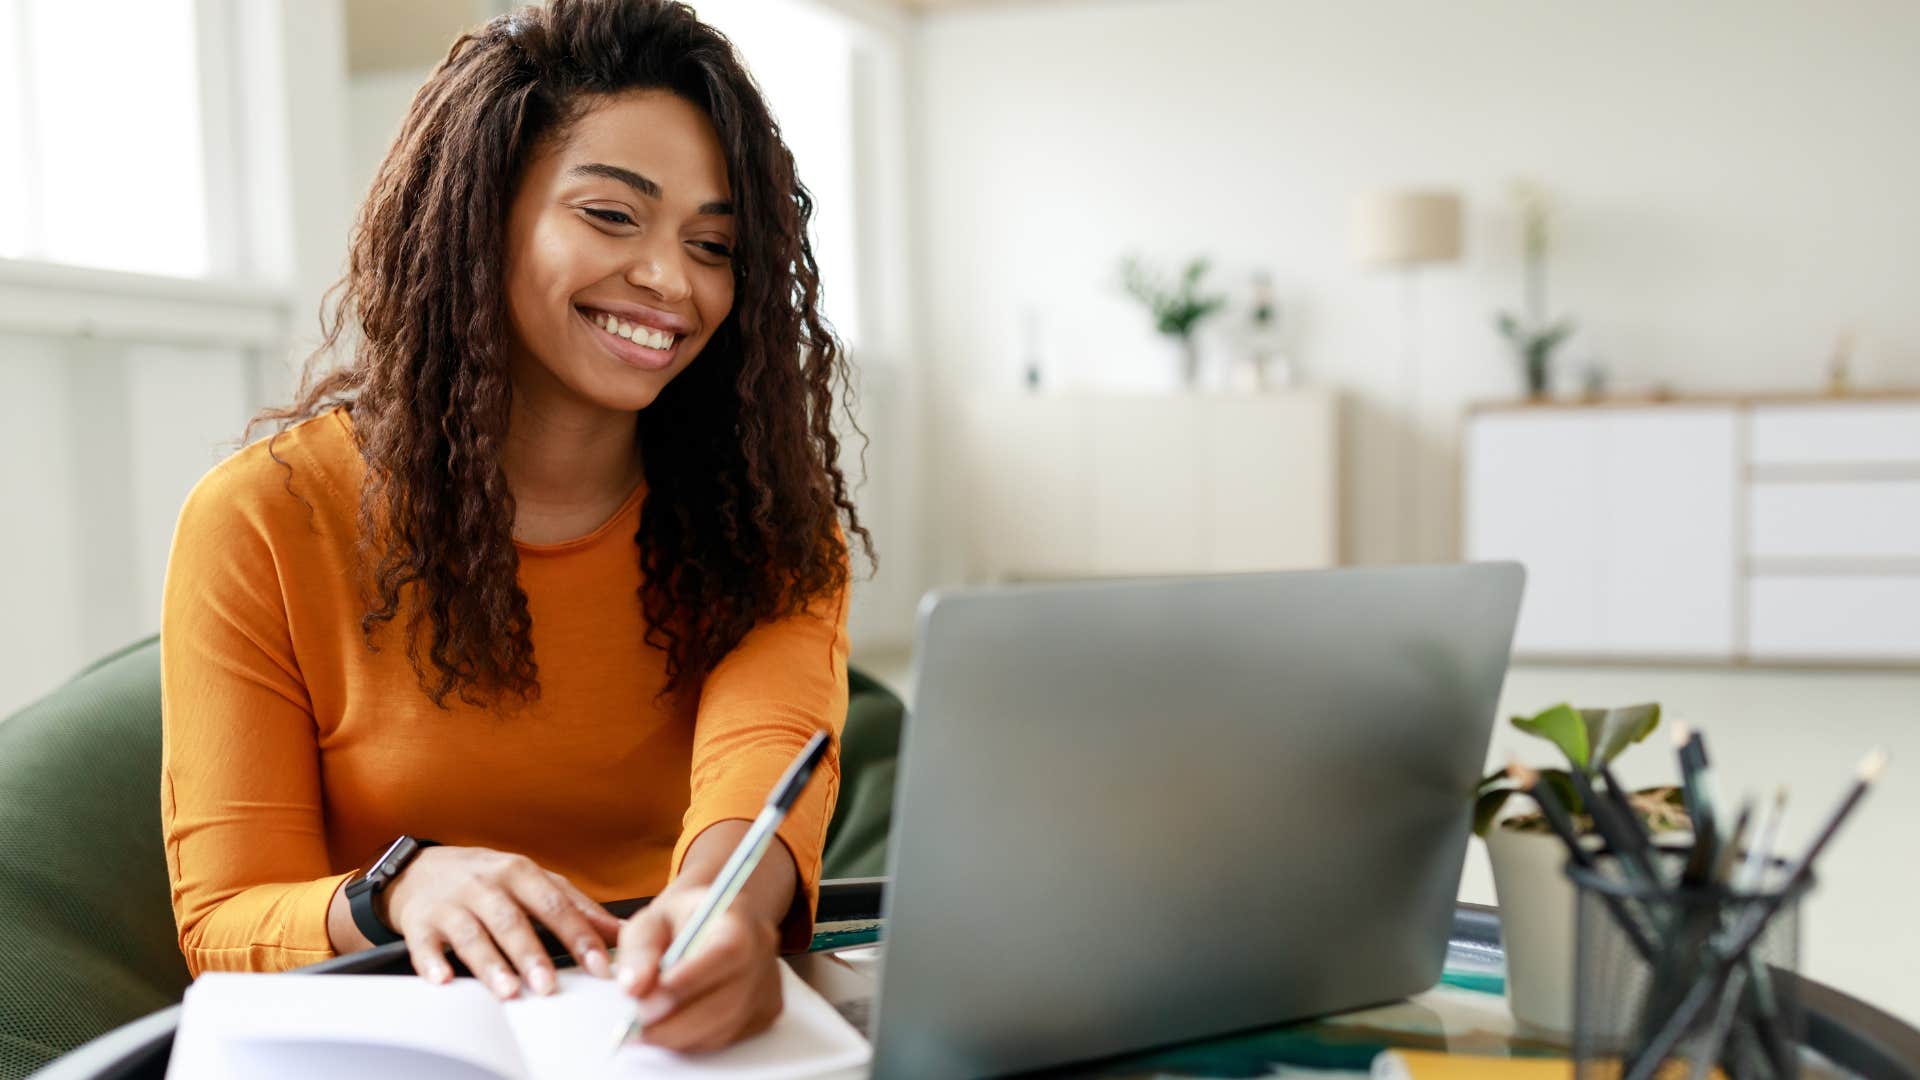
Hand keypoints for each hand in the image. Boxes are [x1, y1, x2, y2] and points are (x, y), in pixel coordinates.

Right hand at [382, 846, 623, 998]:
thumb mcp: (534, 882)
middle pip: (512, 920)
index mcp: (520, 873)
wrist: (421, 869)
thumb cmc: (488, 879)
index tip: (598, 965)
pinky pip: (425, 944)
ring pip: (472, 934)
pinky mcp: (420, 922)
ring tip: (508, 990)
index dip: (579, 936)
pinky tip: (443, 979)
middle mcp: (486, 885)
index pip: (556, 905)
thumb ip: (576, 906)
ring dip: (490, 963)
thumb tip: (619, 932)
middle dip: (532, 954)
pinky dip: (432, 962)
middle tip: (549, 985)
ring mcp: (451, 903)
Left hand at [614, 882, 784, 1052]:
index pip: (727, 952)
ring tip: (643, 1030)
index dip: (690, 979)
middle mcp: (762, 953)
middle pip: (727, 1000)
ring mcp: (768, 987)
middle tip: (633, 1027)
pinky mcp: (765, 1013)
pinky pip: (726, 1038)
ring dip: (679, 1036)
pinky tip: (670, 1027)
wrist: (713, 923)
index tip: (646, 999)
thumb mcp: (652, 920)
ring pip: (725, 1026)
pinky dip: (692, 1040)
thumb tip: (633, 988)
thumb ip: (640, 950)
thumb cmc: (681, 919)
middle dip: (675, 1022)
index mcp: (740, 919)